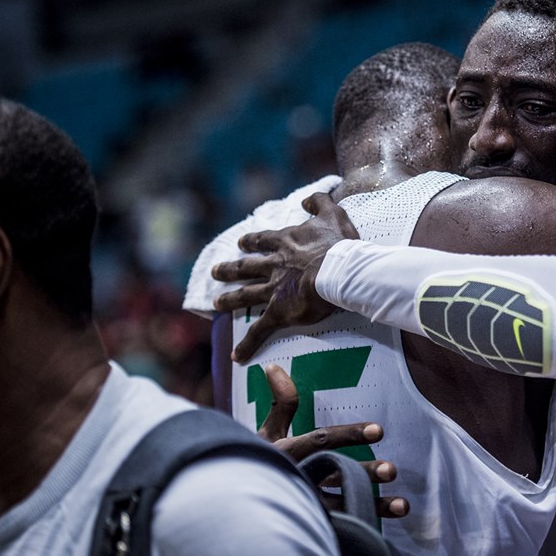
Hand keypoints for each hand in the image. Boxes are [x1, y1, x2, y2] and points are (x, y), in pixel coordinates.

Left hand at [211, 193, 359, 362]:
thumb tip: (307, 199)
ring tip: (216, 304)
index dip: (252, 241)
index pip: (263, 240)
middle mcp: (274, 265)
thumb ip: (319, 202)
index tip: (242, 242)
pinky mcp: (278, 312)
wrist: (339, 271)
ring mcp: (274, 289)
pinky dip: (247, 344)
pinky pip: (260, 330)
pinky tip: (236, 356)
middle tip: (215, 271)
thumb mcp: (333, 214)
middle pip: (246, 267)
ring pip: (246, 295)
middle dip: (230, 269)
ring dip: (230, 300)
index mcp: (286, 243)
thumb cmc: (340, 244)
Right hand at [258, 364, 408, 518]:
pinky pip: (340, 525)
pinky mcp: (311, 523)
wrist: (238, 503)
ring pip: (343, 505)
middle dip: (365, 473)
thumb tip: (274, 366)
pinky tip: (384, 529)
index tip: (378, 430)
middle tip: (392, 470)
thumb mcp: (266, 432)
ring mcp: (305, 505)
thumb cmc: (256, 462)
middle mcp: (298, 478)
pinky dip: (362, 526)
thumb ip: (280, 403)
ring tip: (403, 506)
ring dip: (374, 506)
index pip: (322, 440)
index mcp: (287, 453)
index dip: (349, 435)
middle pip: (337, 475)